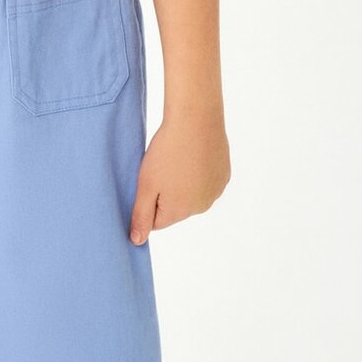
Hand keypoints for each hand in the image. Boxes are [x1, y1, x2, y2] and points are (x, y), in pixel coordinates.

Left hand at [129, 110, 231, 243]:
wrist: (196, 120)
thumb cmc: (167, 151)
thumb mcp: (146, 185)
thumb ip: (141, 216)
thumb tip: (137, 241)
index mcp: (180, 211)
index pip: (157, 221)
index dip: (149, 200)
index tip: (150, 179)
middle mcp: (202, 207)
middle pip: (176, 208)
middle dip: (166, 193)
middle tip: (163, 166)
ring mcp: (216, 191)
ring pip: (191, 194)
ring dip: (183, 183)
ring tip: (178, 159)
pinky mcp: (224, 175)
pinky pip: (205, 181)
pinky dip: (198, 172)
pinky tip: (193, 155)